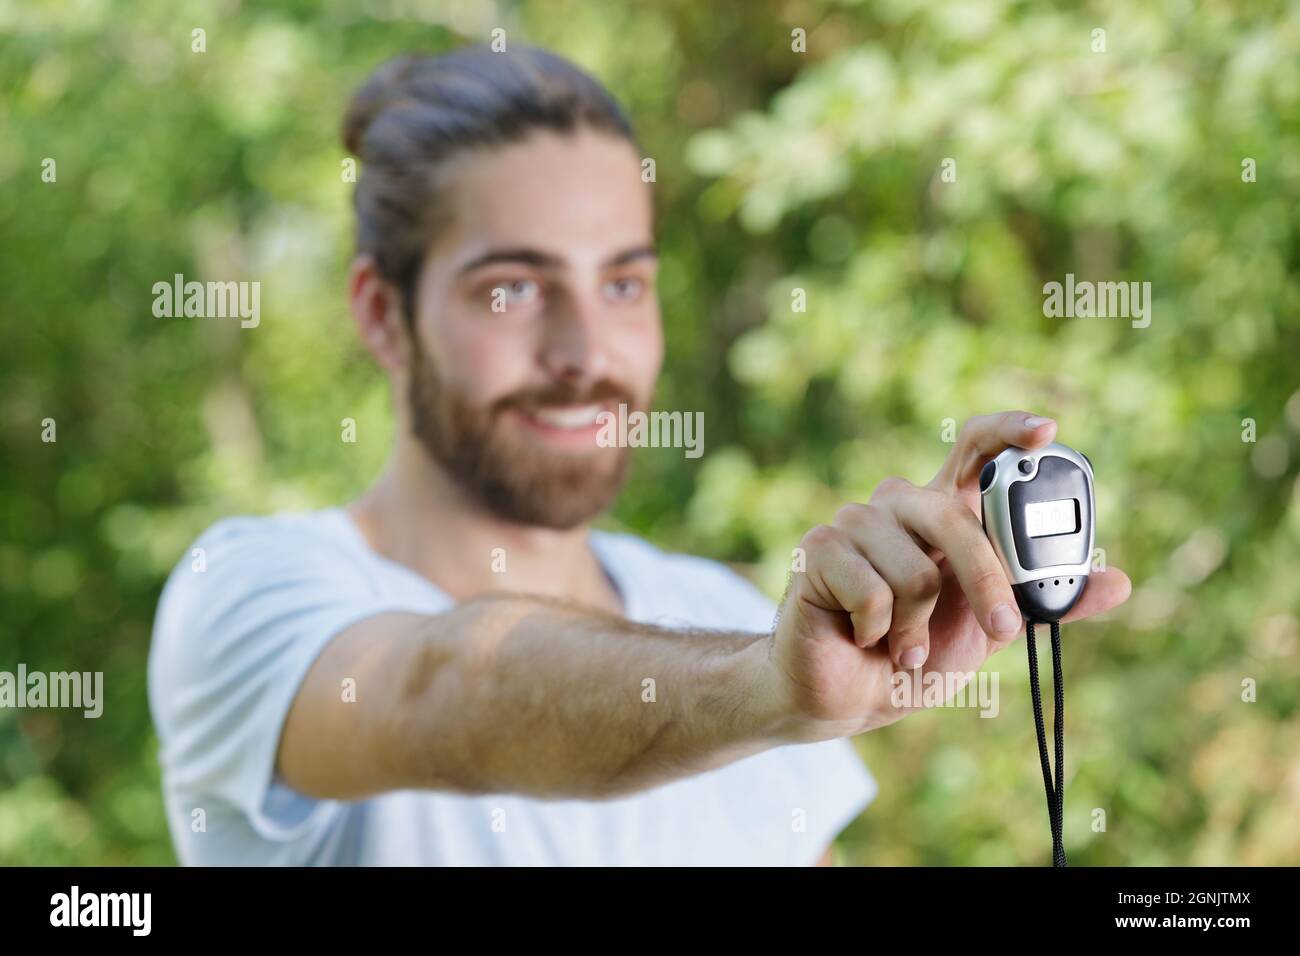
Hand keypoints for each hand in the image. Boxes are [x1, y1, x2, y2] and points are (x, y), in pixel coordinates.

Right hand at [765, 411, 1130, 738]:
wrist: (850, 697)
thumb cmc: (920, 653)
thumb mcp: (995, 629)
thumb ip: (1046, 600)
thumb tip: (1120, 581)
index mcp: (943, 509)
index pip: (975, 447)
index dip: (1009, 430)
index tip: (1047, 430)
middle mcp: (898, 504)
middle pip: (955, 517)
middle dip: (986, 583)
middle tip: (998, 630)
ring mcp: (854, 522)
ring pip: (917, 570)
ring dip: (918, 628)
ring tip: (903, 646)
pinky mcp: (817, 549)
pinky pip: (872, 592)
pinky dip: (880, 632)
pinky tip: (864, 636)